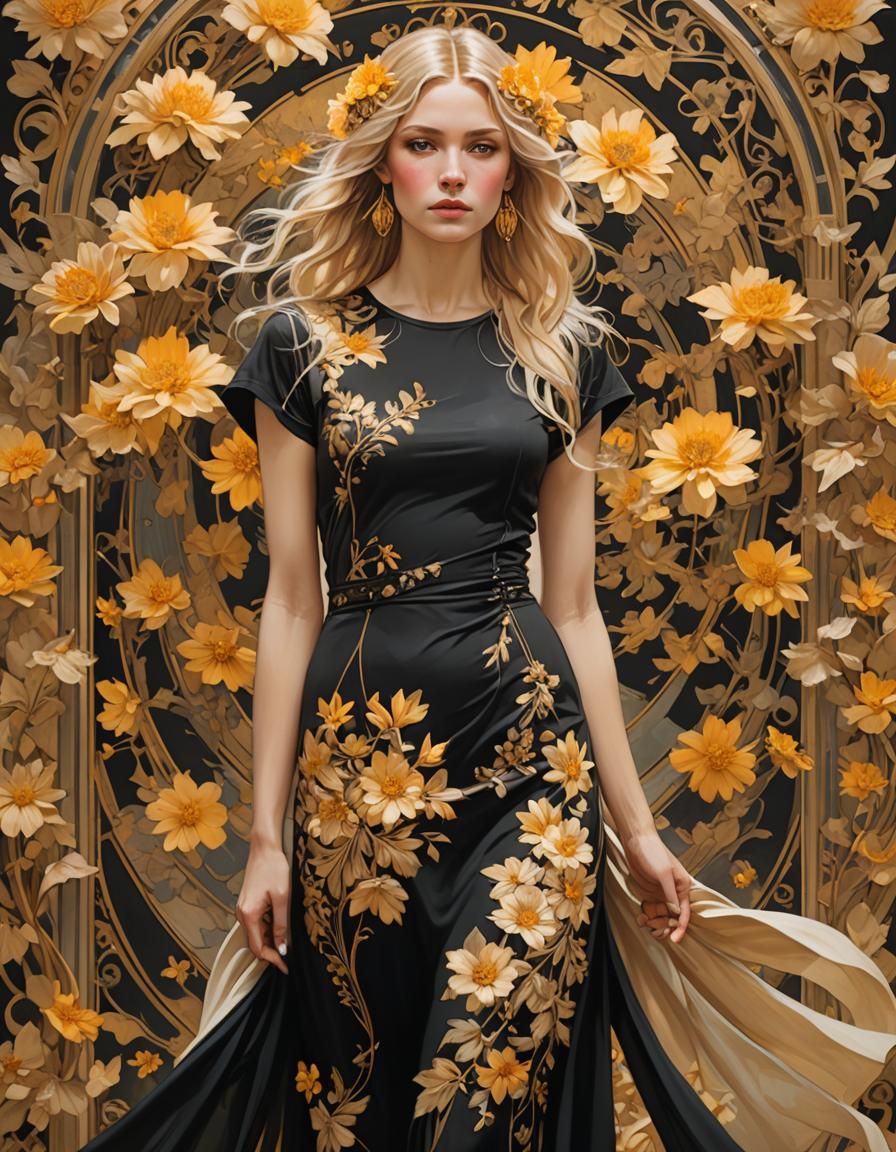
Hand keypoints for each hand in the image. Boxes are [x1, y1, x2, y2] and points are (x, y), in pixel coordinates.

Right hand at [236, 841, 290, 973]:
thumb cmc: (274, 869)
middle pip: (254, 943)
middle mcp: (241, 914)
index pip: (258, 947)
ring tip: (286, 947)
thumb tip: (282, 947)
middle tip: (287, 960)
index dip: (272, 959)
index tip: (285, 967)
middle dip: (270, 954)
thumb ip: (281, 924)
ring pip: (254, 934)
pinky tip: (278, 931)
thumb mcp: (282, 898)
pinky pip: (255, 924)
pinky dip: (266, 931)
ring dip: (268, 943)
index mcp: (248, 915)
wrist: (264, 848)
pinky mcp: (247, 903)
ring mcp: (243, 908)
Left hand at [621, 829, 692, 943]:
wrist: (636, 841)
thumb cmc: (653, 852)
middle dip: (664, 926)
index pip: (684, 913)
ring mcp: (661, 894)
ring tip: (645, 922)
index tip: (674, 939)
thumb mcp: (664, 873)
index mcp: (682, 887)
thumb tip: (676, 913)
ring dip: (655, 923)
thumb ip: (670, 894)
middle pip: (672, 918)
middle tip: (653, 928)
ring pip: (661, 916)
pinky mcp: (650, 894)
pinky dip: (647, 917)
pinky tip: (640, 918)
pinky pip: (651, 911)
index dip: (680, 927)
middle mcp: (674, 893)